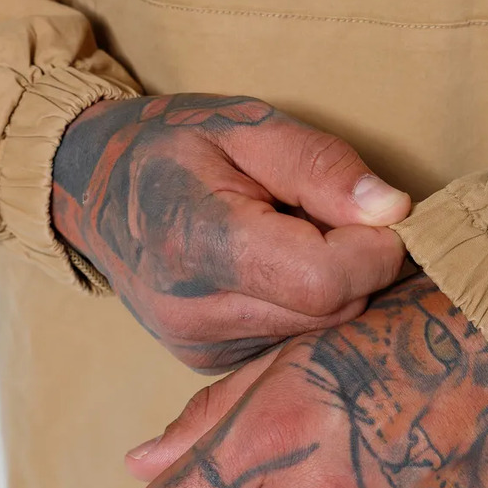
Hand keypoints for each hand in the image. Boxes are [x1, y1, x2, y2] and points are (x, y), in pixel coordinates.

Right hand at [51, 93, 408, 369]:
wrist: (94, 190)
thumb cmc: (173, 145)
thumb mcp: (246, 126)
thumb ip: (320, 166)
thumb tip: (393, 211)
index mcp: (199, 242)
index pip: (324, 279)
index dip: (373, 248)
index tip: (377, 212)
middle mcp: (196, 311)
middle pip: (332, 309)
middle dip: (357, 262)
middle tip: (329, 214)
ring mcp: (201, 345)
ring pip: (321, 332)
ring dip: (333, 286)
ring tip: (294, 236)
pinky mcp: (210, 361)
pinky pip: (294, 341)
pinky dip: (305, 306)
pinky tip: (276, 270)